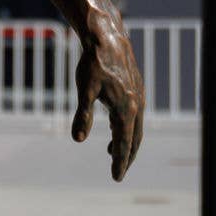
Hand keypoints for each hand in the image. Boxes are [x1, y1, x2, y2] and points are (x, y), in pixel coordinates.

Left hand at [74, 14, 143, 180]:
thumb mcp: (84, 90)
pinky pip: (135, 115)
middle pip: (134, 139)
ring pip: (136, 127)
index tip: (116, 178)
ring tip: (113, 153)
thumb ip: (82, 115)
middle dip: (127, 157)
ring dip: (127, 142)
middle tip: (118, 171)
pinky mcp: (136, 89)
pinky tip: (116, 127)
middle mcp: (136, 105)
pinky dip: (128, 127)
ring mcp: (138, 97)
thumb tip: (77, 140)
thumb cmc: (93, 64)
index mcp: (125, 110)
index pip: (124, 143)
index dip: (120, 162)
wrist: (107, 38)